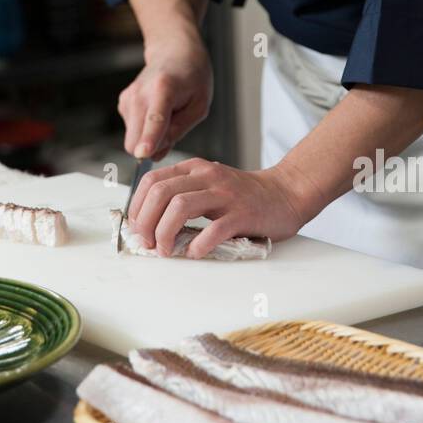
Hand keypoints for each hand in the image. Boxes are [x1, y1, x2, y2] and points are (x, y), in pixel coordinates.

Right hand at [118, 36, 212, 159]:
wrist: (174, 53)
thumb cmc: (192, 78)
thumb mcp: (199, 107)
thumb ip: (178, 131)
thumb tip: (154, 154)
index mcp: (164, 89)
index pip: (155, 119)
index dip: (149, 139)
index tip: (142, 154)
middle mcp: (140, 93)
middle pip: (135, 140)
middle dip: (152, 147)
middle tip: (174, 129)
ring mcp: (128, 98)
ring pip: (133, 139)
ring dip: (150, 136)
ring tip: (168, 114)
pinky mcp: (123, 103)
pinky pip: (133, 131)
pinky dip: (145, 128)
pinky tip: (157, 111)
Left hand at [127, 158, 304, 256]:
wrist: (285, 193)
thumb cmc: (243, 196)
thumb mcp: (208, 185)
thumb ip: (182, 195)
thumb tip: (148, 222)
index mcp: (194, 170)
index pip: (152, 181)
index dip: (137, 206)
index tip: (136, 228)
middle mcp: (207, 177)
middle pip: (161, 193)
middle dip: (146, 222)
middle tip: (147, 243)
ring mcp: (225, 195)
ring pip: (180, 207)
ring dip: (165, 233)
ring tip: (165, 250)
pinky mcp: (242, 214)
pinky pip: (213, 229)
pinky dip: (198, 245)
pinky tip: (195, 253)